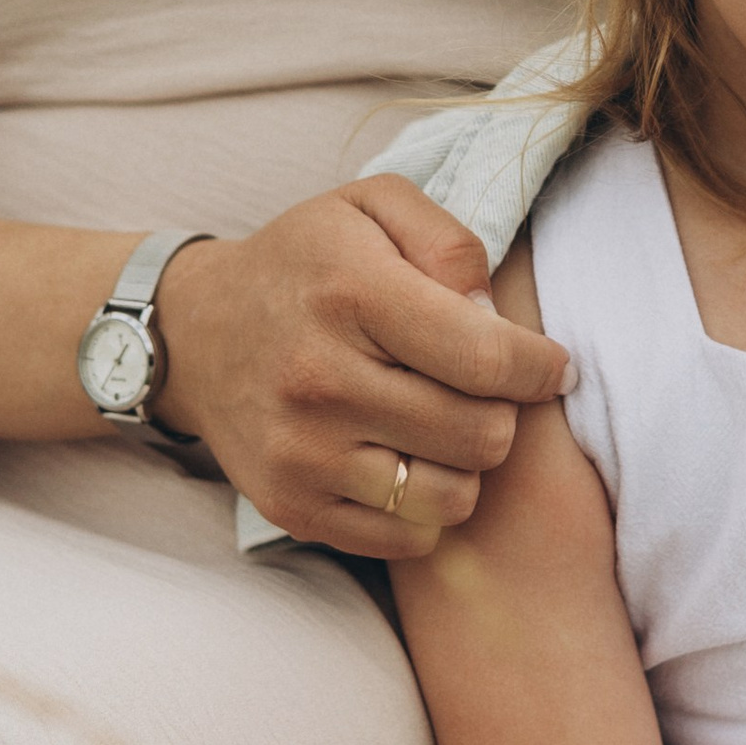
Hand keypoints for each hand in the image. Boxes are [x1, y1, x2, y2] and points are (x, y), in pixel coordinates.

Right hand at [151, 178, 567, 556]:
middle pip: (481, 434)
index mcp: (350, 294)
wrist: (196, 332)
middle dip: (502, 411)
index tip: (550, 366)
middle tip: (481, 391)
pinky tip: (406, 458)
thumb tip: (493, 313)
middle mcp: (319, 379)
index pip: (487, 359)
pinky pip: (409, 539)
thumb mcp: (371, 206)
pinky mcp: (291, 507)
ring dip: (466, 464)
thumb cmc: (306, 263)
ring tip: (443, 424)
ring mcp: (300, 452)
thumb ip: (448, 240)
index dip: (540, 368)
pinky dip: (425, 506)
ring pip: (452, 497)